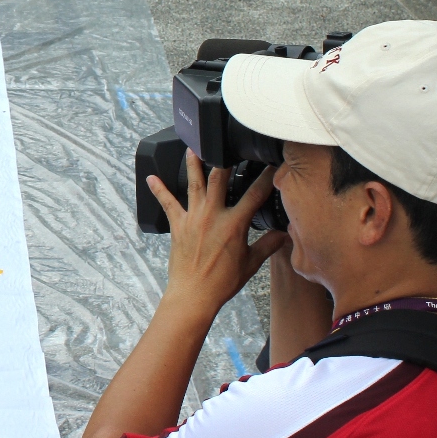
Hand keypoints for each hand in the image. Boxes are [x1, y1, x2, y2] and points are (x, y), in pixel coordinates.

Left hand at [147, 151, 285, 314]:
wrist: (194, 293)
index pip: (255, 194)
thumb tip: (285, 234)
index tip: (272, 164)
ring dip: (193, 164)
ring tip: (192, 147)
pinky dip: (159, 190)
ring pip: (193, 183)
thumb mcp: (251, 263)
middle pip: (219, 179)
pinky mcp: (177, 224)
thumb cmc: (222, 281)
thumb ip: (268, 245)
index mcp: (234, 223)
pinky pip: (167, 203)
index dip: (266, 178)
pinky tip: (152, 177)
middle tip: (226, 143)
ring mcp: (193, 217)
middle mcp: (213, 215)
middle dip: (225, 159)